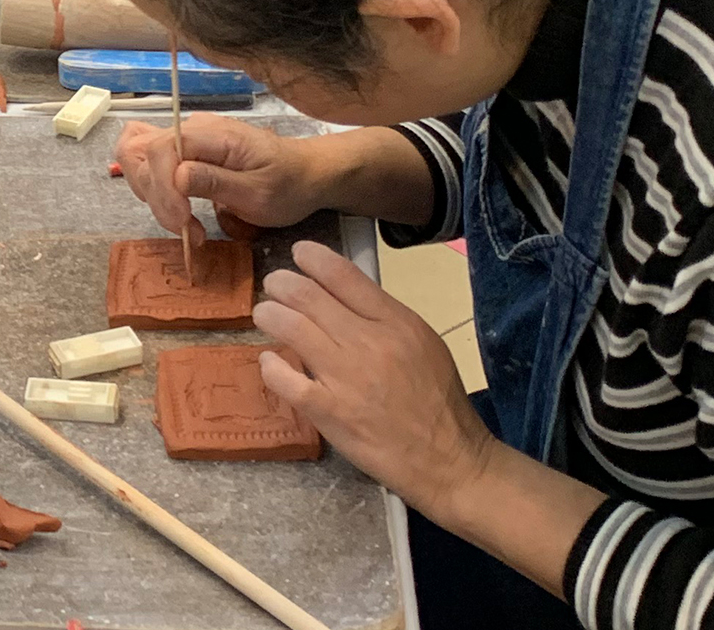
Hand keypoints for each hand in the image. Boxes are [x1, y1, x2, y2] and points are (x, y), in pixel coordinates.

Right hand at [114, 114, 330, 235]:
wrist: (305, 174)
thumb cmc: (288, 185)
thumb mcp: (259, 192)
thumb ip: (216, 182)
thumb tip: (177, 176)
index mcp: (214, 134)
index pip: (161, 148)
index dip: (162, 188)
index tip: (183, 222)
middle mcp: (194, 129)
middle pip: (141, 151)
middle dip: (155, 196)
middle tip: (184, 228)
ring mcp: (187, 138)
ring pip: (138, 156)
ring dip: (151, 194)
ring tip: (183, 223)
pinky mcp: (185, 151)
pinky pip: (150, 162)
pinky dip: (153, 188)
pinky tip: (175, 209)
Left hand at [253, 241, 501, 517]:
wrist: (449, 458)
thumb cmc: (438, 401)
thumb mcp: (424, 344)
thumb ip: (385, 319)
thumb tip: (343, 297)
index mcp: (396, 322)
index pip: (345, 275)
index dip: (313, 258)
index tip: (298, 254)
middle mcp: (369, 343)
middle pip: (309, 296)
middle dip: (282, 284)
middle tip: (274, 286)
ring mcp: (347, 378)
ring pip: (292, 328)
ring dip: (270, 315)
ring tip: (264, 314)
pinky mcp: (331, 412)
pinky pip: (286, 380)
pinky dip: (271, 365)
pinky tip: (269, 361)